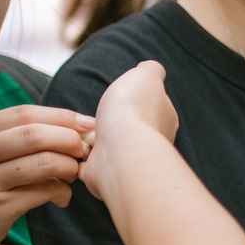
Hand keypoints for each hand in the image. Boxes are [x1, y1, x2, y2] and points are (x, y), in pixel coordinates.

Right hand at [0, 104, 93, 242]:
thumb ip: (13, 140)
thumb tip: (76, 127)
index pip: (22, 113)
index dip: (60, 116)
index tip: (87, 123)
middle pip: (33, 134)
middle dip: (69, 139)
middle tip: (85, 149)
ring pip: (43, 163)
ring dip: (69, 167)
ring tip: (74, 173)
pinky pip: (43, 192)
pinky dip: (62, 192)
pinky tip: (61, 198)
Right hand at [80, 61, 179, 200]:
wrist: (119, 148)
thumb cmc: (133, 110)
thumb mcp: (146, 75)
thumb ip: (151, 70)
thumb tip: (151, 69)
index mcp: (165, 118)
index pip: (152, 107)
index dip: (136, 100)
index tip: (122, 97)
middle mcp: (152, 141)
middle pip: (131, 127)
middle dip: (117, 122)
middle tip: (102, 116)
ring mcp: (130, 160)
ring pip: (112, 146)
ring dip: (99, 140)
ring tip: (88, 132)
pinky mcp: (107, 174)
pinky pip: (94, 164)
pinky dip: (87, 159)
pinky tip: (80, 151)